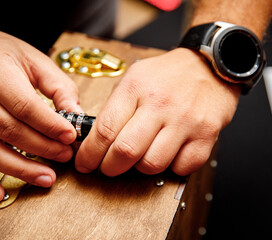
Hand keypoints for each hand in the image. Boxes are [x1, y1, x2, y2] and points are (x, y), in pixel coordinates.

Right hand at [0, 27, 80, 201]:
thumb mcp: (33, 58)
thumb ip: (58, 86)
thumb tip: (76, 116)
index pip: (24, 106)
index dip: (49, 125)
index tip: (70, 137)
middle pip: (8, 130)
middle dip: (42, 148)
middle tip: (64, 156)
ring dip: (19, 169)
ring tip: (46, 177)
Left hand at [75, 48, 239, 175]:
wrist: (209, 65)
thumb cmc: (167, 75)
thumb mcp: (133, 78)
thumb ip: (114, 106)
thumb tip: (94, 137)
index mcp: (135, 88)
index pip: (104, 130)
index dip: (89, 153)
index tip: (84, 163)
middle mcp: (159, 105)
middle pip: (125, 152)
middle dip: (109, 168)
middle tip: (106, 167)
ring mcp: (184, 121)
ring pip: (152, 164)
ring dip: (140, 167)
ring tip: (141, 156)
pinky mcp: (206, 135)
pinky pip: (182, 168)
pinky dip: (171, 167)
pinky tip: (168, 154)